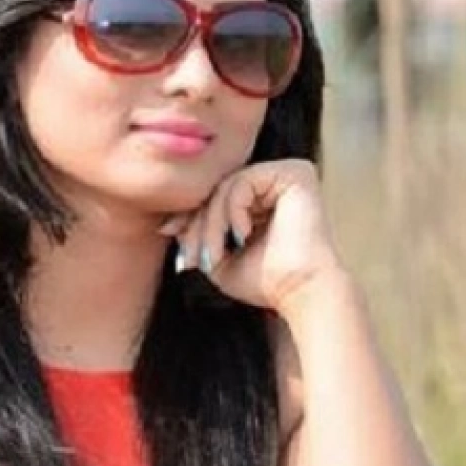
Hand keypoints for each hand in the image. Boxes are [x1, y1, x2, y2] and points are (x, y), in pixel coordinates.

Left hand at [159, 159, 347, 315]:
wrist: (299, 293)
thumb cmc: (265, 282)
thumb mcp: (219, 257)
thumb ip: (197, 237)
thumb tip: (166, 224)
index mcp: (263, 198)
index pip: (215, 195)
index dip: (189, 215)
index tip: (168, 233)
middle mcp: (276, 181)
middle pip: (218, 189)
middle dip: (196, 224)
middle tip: (190, 258)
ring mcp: (287, 174)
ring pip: (225, 186)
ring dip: (210, 224)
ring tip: (214, 255)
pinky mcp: (295, 172)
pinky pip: (243, 181)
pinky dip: (233, 210)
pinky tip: (242, 236)